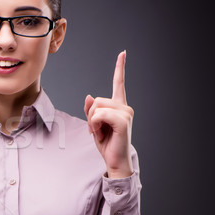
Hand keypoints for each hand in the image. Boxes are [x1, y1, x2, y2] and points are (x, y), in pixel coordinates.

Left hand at [84, 50, 133, 177]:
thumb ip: (91, 110)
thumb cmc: (107, 144)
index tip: (123, 53)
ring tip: (100, 132)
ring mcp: (126, 113)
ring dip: (92, 121)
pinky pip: (99, 115)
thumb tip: (89, 96)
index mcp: (119, 106)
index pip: (119, 83)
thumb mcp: (94, 125)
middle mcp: (125, 107)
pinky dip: (94, 124)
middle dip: (90, 115)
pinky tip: (100, 133)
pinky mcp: (123, 120)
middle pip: (97, 99)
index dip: (120, 68)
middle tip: (97, 130)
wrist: (115, 160)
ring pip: (97, 107)